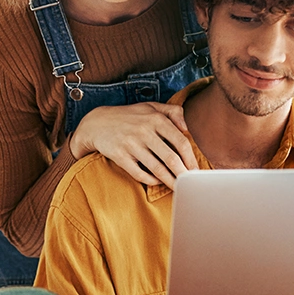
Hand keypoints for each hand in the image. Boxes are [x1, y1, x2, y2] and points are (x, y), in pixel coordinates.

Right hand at [69, 102, 198, 188]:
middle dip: (184, 174)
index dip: (191, 159)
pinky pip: (140, 173)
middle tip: (191, 184)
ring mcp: (131, 144)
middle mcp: (144, 131)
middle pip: (171, 158)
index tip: (196, 170)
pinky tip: (158, 182)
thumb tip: (188, 128)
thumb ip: (172, 112)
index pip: (180, 142)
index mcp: (155, 119)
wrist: (96, 123)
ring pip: (157, 168)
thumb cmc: (129, 116)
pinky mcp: (120, 156)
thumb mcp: (150, 107)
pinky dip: (151, 180)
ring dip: (170, 181)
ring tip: (179, 187)